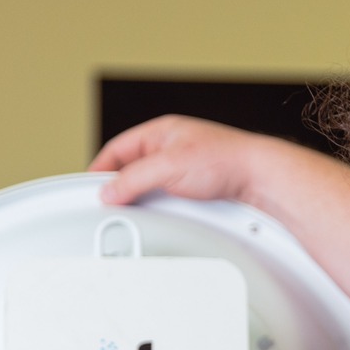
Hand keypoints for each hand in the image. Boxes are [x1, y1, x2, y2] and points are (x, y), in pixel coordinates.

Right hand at [89, 115, 278, 207]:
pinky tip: (156, 217)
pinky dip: (157, 210)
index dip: (101, 169)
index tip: (90, 189)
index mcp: (161, 132)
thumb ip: (135, 178)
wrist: (259, 180)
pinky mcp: (193, 190)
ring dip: (140, 200)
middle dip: (120, 187)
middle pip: (131, 170)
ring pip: (148, 187)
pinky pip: (165, 200)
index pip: (118, 149)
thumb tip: (110, 191)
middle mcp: (170, 149)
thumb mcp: (169, 166)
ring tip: (131, 212)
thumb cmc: (226, 158)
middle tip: (108, 205)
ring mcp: (181, 170)